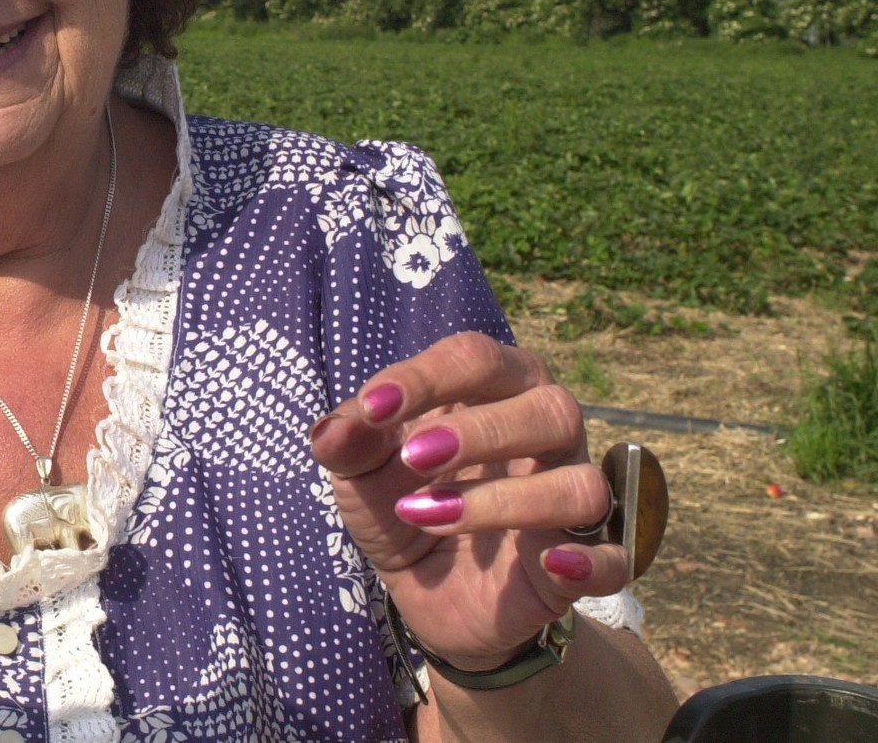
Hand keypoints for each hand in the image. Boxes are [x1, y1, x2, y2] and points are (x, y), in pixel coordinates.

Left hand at [309, 332, 624, 670]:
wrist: (426, 590)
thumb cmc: (402, 501)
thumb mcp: (360, 474)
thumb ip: (348, 443)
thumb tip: (334, 428)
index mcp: (494, 388)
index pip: (475, 358)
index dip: (426, 377)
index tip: (373, 407)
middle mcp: (546, 432)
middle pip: (549, 408)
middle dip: (480, 430)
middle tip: (413, 458)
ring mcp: (570, 496)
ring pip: (579, 484)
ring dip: (506, 501)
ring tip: (430, 515)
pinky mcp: (581, 562)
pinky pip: (614, 558)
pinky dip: (592, 561)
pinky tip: (554, 563)